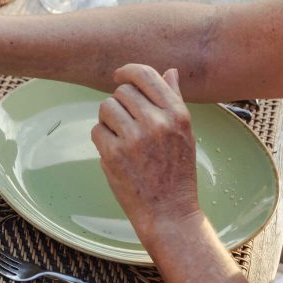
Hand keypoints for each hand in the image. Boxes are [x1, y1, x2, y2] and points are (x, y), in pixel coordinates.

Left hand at [90, 64, 201, 242]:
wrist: (169, 211)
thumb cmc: (176, 172)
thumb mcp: (185, 133)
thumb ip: (174, 100)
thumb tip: (169, 72)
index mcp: (177, 114)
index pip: (145, 75)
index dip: (127, 71)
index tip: (119, 76)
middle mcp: (157, 122)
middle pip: (121, 92)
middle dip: (119, 104)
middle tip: (127, 124)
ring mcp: (134, 138)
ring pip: (105, 108)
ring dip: (108, 121)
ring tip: (123, 139)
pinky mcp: (114, 154)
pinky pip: (96, 130)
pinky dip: (102, 140)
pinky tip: (116, 154)